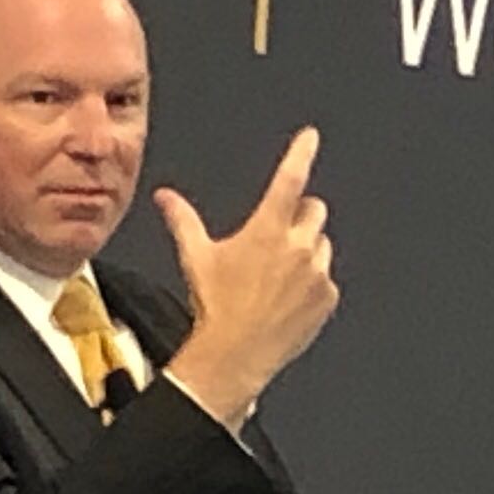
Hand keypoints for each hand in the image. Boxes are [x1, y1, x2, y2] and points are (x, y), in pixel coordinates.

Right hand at [157, 127, 338, 424]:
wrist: (234, 356)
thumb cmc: (215, 306)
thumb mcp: (196, 257)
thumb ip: (183, 220)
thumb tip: (165, 197)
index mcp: (267, 229)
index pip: (290, 179)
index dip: (301, 153)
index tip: (310, 137)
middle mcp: (298, 247)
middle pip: (314, 210)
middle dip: (299, 217)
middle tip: (277, 239)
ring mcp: (317, 273)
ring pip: (322, 245)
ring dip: (306, 252)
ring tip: (278, 278)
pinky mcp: (327, 298)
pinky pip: (326, 279)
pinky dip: (312, 285)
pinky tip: (287, 300)